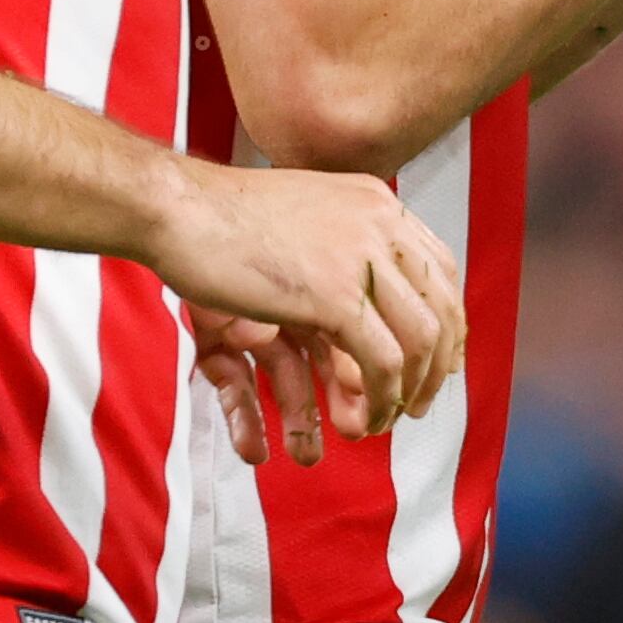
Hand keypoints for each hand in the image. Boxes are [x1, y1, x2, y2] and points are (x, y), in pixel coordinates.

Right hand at [152, 165, 465, 457]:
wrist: (177, 208)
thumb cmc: (220, 218)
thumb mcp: (300, 220)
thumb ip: (337, 252)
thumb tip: (362, 303)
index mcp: (375, 203)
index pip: (440, 269)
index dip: (446, 322)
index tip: (434, 360)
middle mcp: (380, 224)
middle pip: (442, 307)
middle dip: (436, 365)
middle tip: (417, 402)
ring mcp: (361, 258)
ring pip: (419, 341)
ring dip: (407, 391)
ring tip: (383, 419)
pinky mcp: (335, 297)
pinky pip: (382, 362)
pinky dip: (378, 399)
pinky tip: (359, 418)